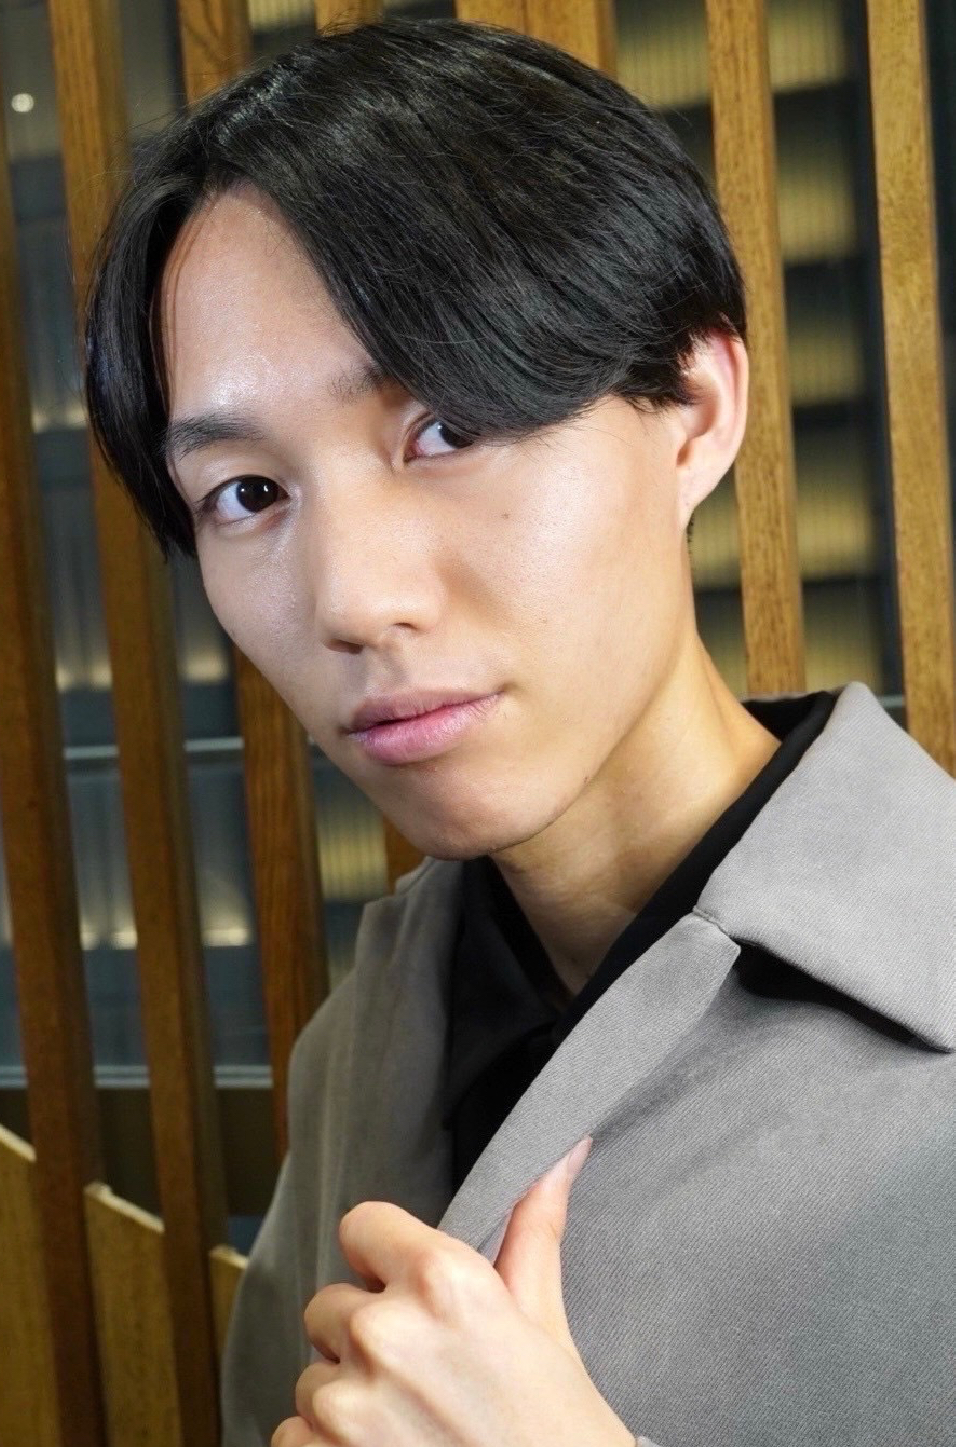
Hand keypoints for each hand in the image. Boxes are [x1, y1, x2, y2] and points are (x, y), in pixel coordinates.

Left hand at [272, 1135, 636, 1446]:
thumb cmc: (559, 1431)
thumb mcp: (546, 1325)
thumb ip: (533, 1229)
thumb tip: (562, 1151)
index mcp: (443, 1282)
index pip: (361, 1225)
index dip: (383, 1259)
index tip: (409, 1294)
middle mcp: (385, 1332)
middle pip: (330, 1305)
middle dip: (365, 1337)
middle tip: (423, 1378)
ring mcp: (346, 1404)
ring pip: (312, 1377)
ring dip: (347, 1400)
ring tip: (410, 1427)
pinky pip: (292, 1434)